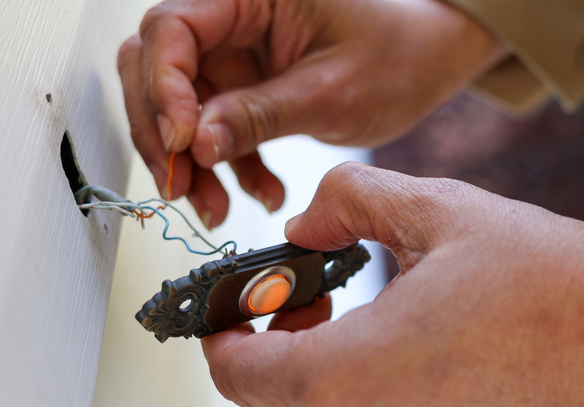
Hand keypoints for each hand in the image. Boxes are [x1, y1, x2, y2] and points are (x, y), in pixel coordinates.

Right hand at [117, 0, 502, 225]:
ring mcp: (237, 57)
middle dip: (162, 132)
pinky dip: (229, 168)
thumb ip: (260, 115)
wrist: (426, 64)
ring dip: (193, 163)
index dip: (163, 87)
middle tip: (179, 183)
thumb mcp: (331, 93)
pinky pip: (216, 130)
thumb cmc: (396, 56)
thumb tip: (194, 143)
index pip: (172, 28)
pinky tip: (264, 193)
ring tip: (218, 208)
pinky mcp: (246, 89)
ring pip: (180, 108)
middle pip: (157, 67)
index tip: (182, 140)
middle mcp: (233, 20)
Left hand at [202, 163, 583, 406]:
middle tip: (304, 300)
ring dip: (307, 382)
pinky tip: (401, 348)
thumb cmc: (546, 277)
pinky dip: (356, 401)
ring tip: (352, 321)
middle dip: (263, 355)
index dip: (218, 333)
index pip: (236, 374)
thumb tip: (307, 218)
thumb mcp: (437, 212)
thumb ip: (353, 201)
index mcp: (353, 374)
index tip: (232, 305)